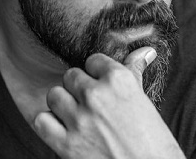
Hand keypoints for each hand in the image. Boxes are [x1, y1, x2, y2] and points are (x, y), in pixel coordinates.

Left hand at [33, 47, 184, 158]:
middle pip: (71, 76)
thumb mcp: (144, 102)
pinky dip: (49, 125)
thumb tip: (145, 51)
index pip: (93, 60)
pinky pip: (42, 121)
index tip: (101, 85)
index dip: (96, 74)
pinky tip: (63, 130)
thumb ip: (134, 73)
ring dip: (62, 104)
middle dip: (78, 89)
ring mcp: (80, 119)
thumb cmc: (153, 142)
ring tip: (75, 115)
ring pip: (54, 95)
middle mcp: (97, 95)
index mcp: (119, 80)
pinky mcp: (66, 144)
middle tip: (90, 104)